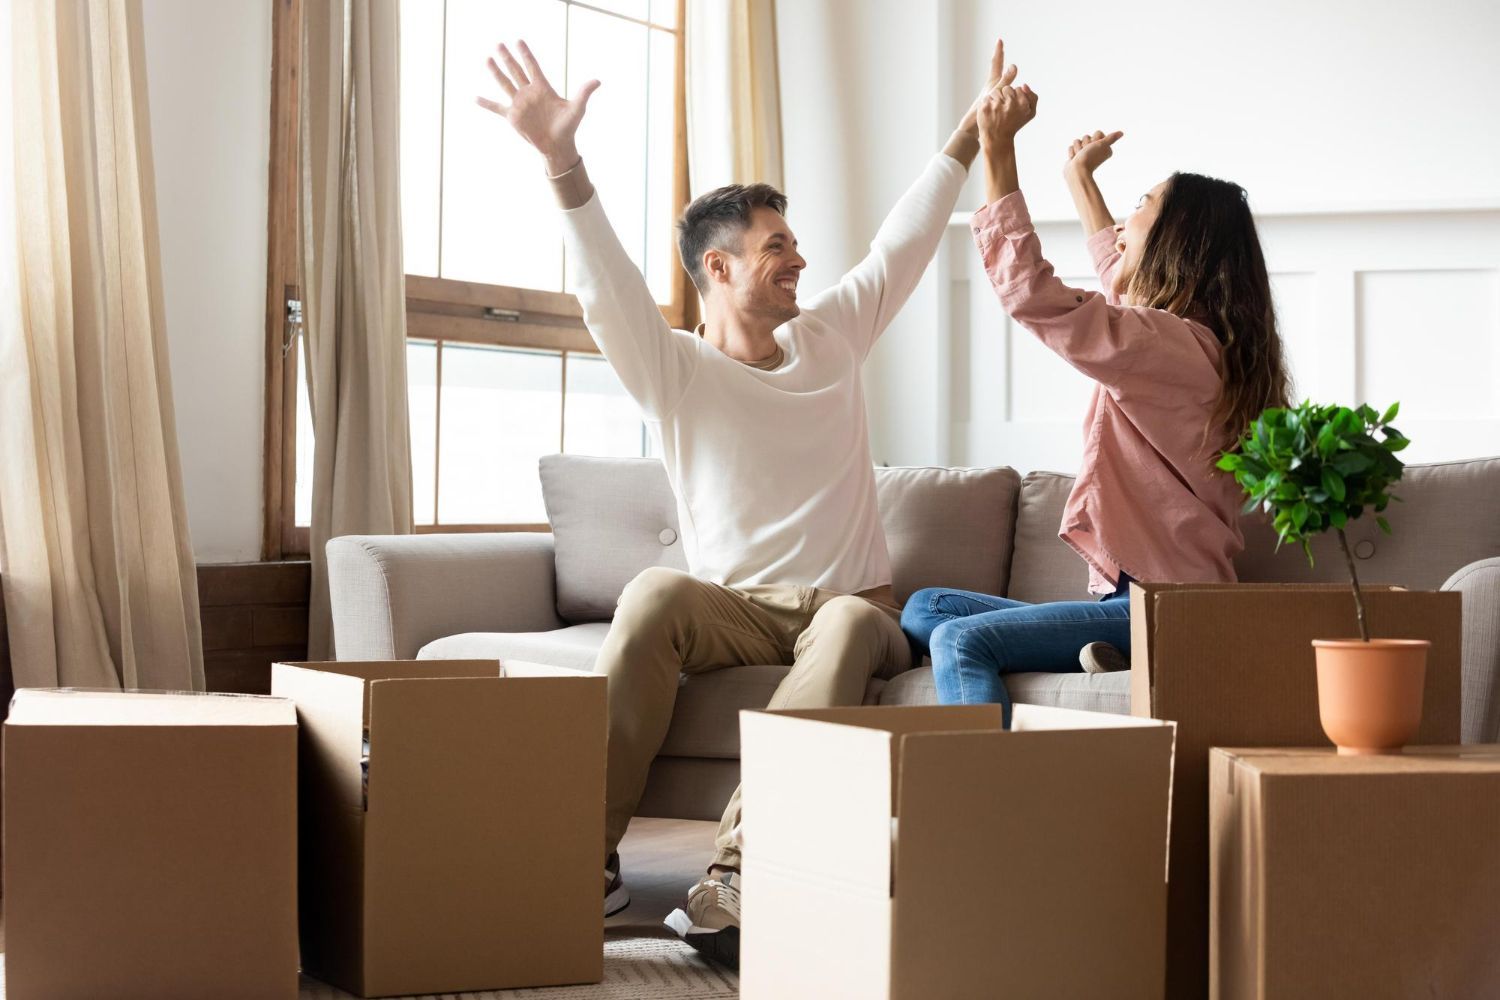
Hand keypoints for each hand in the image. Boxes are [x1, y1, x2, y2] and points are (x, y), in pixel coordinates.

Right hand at [476, 40, 599, 173]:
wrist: (558, 146)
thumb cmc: (568, 127)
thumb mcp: (577, 108)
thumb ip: (584, 93)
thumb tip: (597, 81)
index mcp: (543, 88)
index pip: (533, 66)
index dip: (526, 54)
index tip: (519, 41)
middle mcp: (529, 93)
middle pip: (516, 71)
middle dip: (508, 58)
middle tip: (499, 44)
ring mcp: (520, 104)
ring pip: (505, 84)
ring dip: (496, 72)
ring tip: (487, 59)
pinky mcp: (513, 117)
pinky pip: (496, 108)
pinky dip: (486, 104)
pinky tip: (475, 98)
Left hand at [958, 38, 1016, 135]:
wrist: (972, 124)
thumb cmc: (983, 108)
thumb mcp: (997, 92)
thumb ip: (1006, 80)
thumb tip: (1014, 65)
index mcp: (992, 81)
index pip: (996, 62)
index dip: (999, 51)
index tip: (999, 40)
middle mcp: (991, 85)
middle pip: (997, 68)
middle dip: (999, 58)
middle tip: (1000, 47)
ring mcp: (991, 94)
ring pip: (1001, 82)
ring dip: (1005, 76)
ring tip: (1008, 69)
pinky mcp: (991, 102)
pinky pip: (1002, 94)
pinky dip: (1006, 92)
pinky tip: (1007, 94)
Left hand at [976, 82, 1037, 148]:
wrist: (997, 139)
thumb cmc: (1014, 124)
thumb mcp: (1030, 113)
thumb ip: (1033, 97)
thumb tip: (1024, 85)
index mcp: (1023, 103)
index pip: (1018, 89)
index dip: (1015, 98)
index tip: (1013, 108)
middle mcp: (1011, 103)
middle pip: (1007, 88)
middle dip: (1006, 97)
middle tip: (1004, 110)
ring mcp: (997, 105)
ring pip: (997, 91)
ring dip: (996, 99)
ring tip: (997, 111)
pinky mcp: (986, 107)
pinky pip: (987, 96)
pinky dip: (988, 103)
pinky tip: (990, 112)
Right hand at [1064, 130, 1123, 176]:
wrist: (1077, 171)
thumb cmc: (1090, 157)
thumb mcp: (1102, 145)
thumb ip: (1111, 138)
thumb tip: (1121, 133)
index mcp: (1104, 147)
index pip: (1098, 133)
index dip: (1094, 138)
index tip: (1095, 147)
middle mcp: (1095, 150)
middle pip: (1087, 136)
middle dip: (1085, 143)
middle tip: (1086, 152)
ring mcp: (1084, 153)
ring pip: (1078, 141)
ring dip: (1077, 148)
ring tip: (1079, 156)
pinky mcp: (1076, 156)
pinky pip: (1072, 147)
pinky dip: (1072, 153)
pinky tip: (1074, 159)